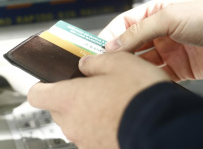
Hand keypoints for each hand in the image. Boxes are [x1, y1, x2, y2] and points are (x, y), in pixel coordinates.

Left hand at [28, 52, 168, 148]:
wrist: (164, 125)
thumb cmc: (139, 93)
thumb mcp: (118, 62)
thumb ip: (95, 61)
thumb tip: (85, 64)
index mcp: (71, 98)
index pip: (37, 93)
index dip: (43, 84)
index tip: (51, 79)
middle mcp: (74, 123)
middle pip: (59, 107)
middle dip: (72, 94)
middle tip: (92, 83)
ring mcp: (87, 141)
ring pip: (78, 120)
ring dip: (89, 109)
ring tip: (112, 98)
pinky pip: (94, 133)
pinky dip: (101, 123)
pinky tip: (121, 113)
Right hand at [99, 0, 202, 80]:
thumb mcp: (168, 17)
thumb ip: (139, 31)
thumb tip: (114, 44)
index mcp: (155, 13)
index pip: (124, 24)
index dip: (110, 36)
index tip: (98, 49)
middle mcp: (159, 32)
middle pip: (131, 43)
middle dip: (118, 53)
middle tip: (105, 64)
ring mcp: (167, 50)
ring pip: (142, 60)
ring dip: (132, 66)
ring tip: (122, 73)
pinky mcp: (176, 67)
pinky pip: (156, 73)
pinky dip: (148, 77)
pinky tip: (141, 80)